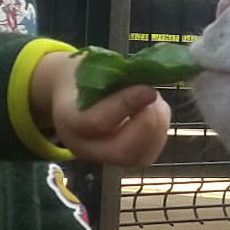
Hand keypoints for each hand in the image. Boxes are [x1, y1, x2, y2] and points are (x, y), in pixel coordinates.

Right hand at [33, 54, 171, 167]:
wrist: (71, 97)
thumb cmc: (84, 77)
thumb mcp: (91, 67)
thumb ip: (115, 73)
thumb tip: (147, 76)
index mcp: (69, 119)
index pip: (97, 121)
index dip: (126, 105)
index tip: (148, 89)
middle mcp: (84, 147)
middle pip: (121, 151)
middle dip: (147, 124)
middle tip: (154, 97)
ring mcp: (104, 159)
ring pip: (140, 157)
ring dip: (158, 126)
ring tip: (156, 101)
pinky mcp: (125, 161)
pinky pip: (148, 155)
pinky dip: (160, 132)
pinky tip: (156, 112)